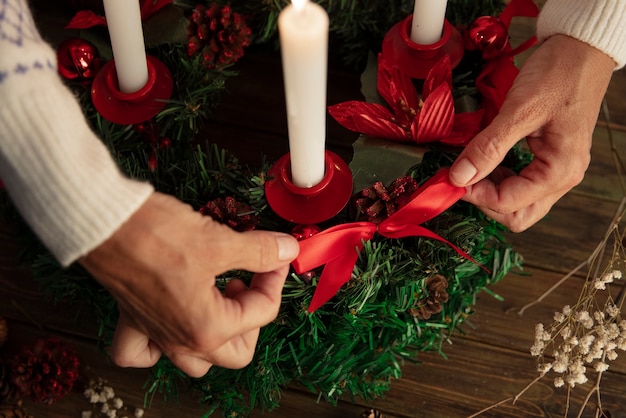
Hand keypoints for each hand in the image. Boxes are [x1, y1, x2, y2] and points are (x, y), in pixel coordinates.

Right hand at [79, 192, 298, 376]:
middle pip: (236, 352)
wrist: (104, 221)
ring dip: (217, 336)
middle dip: (253, 317)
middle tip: (252, 281)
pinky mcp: (134, 319)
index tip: (276, 253)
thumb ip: (260, 251)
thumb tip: (287, 250)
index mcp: (207, 328)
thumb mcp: (219, 241)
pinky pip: (143, 352)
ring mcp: (155, 334)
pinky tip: (171, 322)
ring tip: (222, 297)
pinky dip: (157, 348)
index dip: (275, 277)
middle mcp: (180, 341)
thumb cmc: (156, 235)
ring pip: (196, 360)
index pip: (262, 312)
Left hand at [449, 35, 614, 230]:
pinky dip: (500, 179)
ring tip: (470, 167)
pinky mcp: (549, 159)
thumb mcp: (519, 110)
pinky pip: (522, 183)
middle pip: (517, 214)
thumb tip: (458, 177)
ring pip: (519, 203)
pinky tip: (486, 160)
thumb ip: (488, 147)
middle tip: (461, 177)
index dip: (474, 194)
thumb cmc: (559, 74)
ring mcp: (558, 170)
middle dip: (484, 201)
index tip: (450, 177)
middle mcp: (562, 177)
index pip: (508, 204)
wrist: (582, 49)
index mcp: (559, 171)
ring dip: (491, 191)